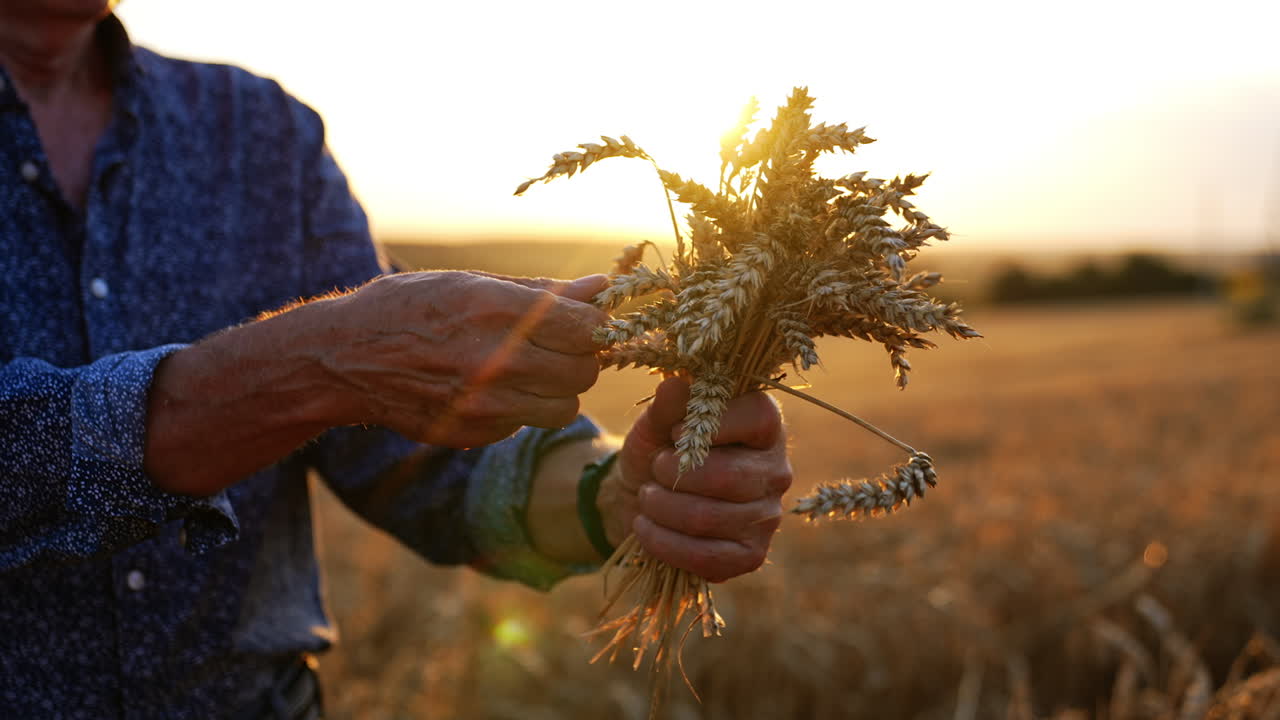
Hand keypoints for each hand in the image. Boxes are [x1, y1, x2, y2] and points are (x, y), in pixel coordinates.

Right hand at [317, 271, 607, 447]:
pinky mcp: (474, 432)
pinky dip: (523, 409)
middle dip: (579, 359)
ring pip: (566, 408)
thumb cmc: (411, 308)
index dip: (595, 326)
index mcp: (495, 309)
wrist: (344, 358)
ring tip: (529, 370)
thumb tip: (601, 286)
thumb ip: (541, 292)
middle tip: (558, 347)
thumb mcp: (471, 283)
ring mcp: (484, 403)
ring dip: (557, 391)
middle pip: (584, 371)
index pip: (586, 328)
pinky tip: (493, 389)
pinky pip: (529, 425)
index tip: (583, 323)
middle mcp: (493, 360)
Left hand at [600, 377, 791, 581]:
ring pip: (708, 518)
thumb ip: (668, 405)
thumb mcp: (656, 422)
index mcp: (764, 427)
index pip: (759, 417)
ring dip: (662, 508)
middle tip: (655, 469)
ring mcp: (767, 517)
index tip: (675, 432)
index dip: (712, 424)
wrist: (642, 497)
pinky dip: (664, 543)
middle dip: (674, 474)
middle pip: (728, 476)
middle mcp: (776, 471)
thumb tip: (675, 385)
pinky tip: (645, 528)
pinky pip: (707, 558)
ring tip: (647, 497)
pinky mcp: (750, 555)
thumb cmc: (659, 450)